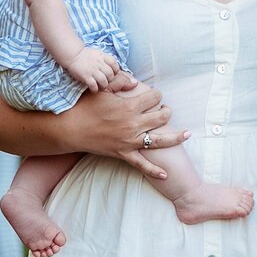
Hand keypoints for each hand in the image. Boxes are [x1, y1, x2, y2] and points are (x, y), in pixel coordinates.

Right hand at [62, 81, 185, 180]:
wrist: (69, 129)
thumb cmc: (84, 107)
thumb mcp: (101, 89)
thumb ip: (119, 82)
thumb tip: (134, 81)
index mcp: (129, 106)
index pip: (154, 97)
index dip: (156, 94)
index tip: (154, 95)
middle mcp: (133, 124)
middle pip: (161, 117)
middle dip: (166, 111)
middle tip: (164, 110)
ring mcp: (130, 141)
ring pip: (159, 140)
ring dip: (175, 137)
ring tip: (187, 134)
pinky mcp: (123, 153)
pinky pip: (141, 164)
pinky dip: (154, 170)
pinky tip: (165, 175)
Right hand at [68, 46, 121, 91]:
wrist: (72, 55)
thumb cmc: (85, 55)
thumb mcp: (97, 53)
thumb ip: (104, 59)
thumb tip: (112, 67)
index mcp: (102, 56)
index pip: (114, 63)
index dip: (115, 70)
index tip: (113, 73)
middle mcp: (99, 63)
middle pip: (110, 74)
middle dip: (109, 80)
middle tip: (105, 81)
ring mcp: (92, 70)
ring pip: (104, 81)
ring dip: (103, 86)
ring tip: (100, 87)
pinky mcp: (85, 76)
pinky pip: (93, 85)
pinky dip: (95, 89)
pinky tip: (94, 90)